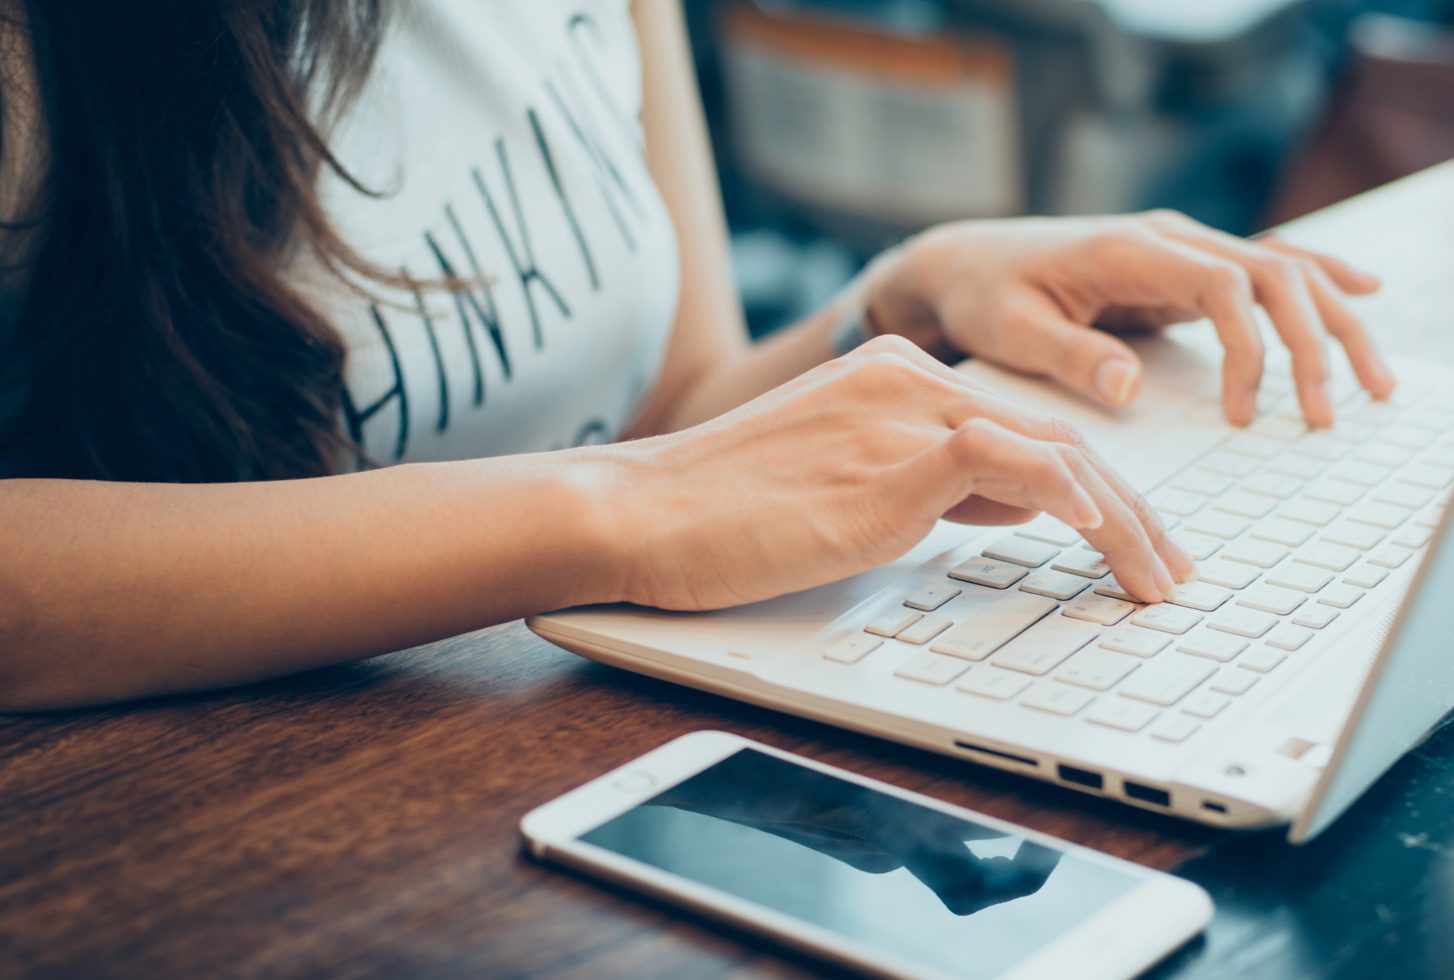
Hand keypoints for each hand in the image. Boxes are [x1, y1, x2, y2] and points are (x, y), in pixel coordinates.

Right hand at [604, 335, 1194, 608]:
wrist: (638, 511)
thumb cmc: (722, 511)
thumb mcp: (844, 485)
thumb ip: (929, 480)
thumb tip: (1013, 503)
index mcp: (893, 377)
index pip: (1022, 428)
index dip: (1094, 488)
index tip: (1131, 536)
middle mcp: (904, 381)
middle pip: (1053, 438)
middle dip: (1130, 510)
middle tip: (1169, 566)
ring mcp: (896, 417)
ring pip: (1049, 452)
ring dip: (1122, 521)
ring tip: (1157, 577)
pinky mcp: (884, 465)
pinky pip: (1004, 463)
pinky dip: (1067, 495)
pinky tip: (1103, 533)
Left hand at [866, 210, 1394, 426]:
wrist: (965, 262)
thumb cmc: (982, 296)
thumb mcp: (1011, 331)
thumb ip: (1070, 355)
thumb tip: (1129, 386)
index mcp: (1127, 250)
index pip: (1224, 285)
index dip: (1250, 348)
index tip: (1244, 413)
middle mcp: (1164, 239)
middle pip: (1273, 274)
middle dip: (1315, 341)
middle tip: (1333, 412)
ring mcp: (1177, 250)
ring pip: (1281, 271)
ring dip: (1332, 320)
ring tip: (1373, 382)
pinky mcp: (1178, 270)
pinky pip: (1261, 270)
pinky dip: (1315, 281)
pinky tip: (1363, 294)